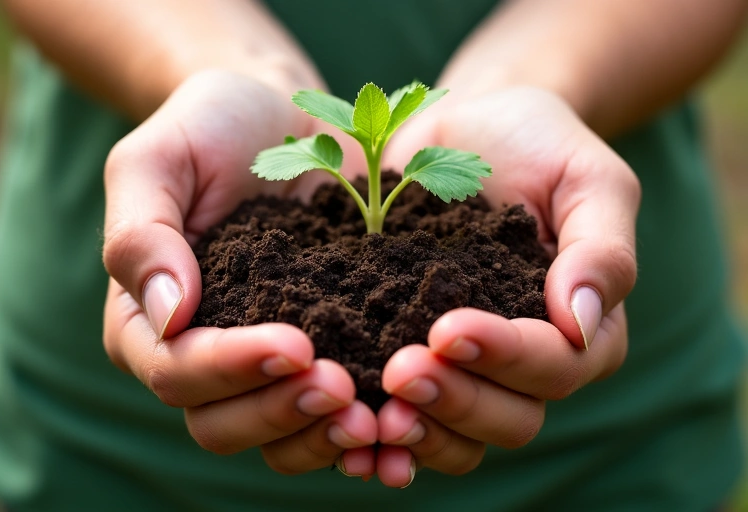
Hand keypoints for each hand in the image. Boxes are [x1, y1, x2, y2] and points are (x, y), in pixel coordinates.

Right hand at [102, 70, 375, 474]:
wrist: (281, 116)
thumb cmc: (210, 128)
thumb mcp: (158, 160)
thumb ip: (141, 235)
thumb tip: (169, 318)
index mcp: (148, 319)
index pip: (176, 370)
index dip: (231, 369)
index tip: (295, 344)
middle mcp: (202, 355)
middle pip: (222, 423)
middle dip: (281, 411)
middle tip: (343, 386)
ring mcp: (261, 362)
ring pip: (276, 435)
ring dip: (323, 434)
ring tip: (378, 416)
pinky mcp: (319, 352)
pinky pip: (328, 412)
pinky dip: (359, 425)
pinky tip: (399, 416)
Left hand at [373, 86, 638, 486]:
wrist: (469, 129)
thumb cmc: (537, 145)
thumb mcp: (587, 178)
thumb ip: (602, 249)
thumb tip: (582, 324)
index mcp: (579, 329)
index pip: (555, 366)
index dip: (505, 358)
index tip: (447, 329)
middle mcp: (526, 363)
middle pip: (509, 418)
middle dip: (456, 400)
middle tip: (399, 372)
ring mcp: (468, 369)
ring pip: (459, 435)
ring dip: (419, 431)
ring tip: (373, 414)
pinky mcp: (410, 355)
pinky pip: (406, 417)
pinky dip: (379, 436)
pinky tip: (346, 425)